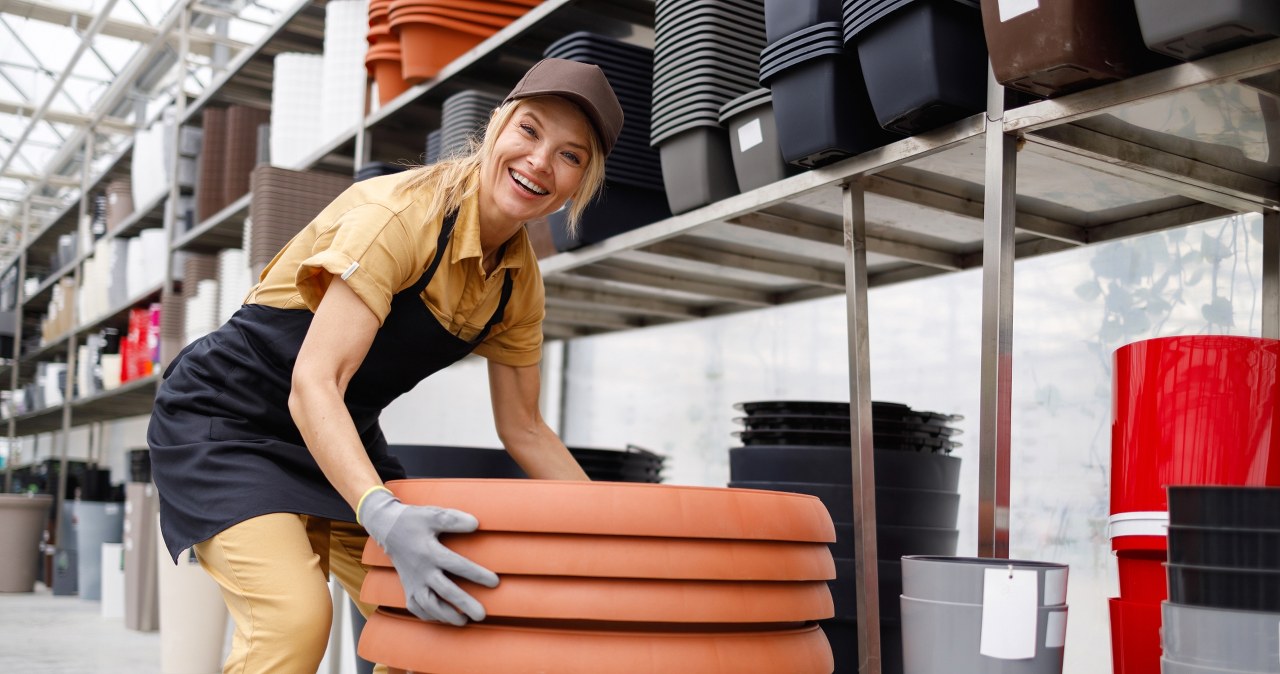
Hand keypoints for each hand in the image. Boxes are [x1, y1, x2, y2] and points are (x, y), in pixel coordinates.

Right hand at [359, 488, 498, 624]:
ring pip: (429, 605)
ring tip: (464, 621)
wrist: (386, 527)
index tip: (495, 582)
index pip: (456, 565)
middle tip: (482, 615)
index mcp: (429, 552)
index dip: (476, 574)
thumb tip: (475, 524)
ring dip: (446, 615)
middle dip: (464, 603)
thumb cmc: (413, 520)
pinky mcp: (407, 587)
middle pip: (444, 591)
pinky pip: (416, 607)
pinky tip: (443, 619)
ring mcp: (413, 581)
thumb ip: (453, 519)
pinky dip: (429, 616)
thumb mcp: (432, 514)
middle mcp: (421, 570)